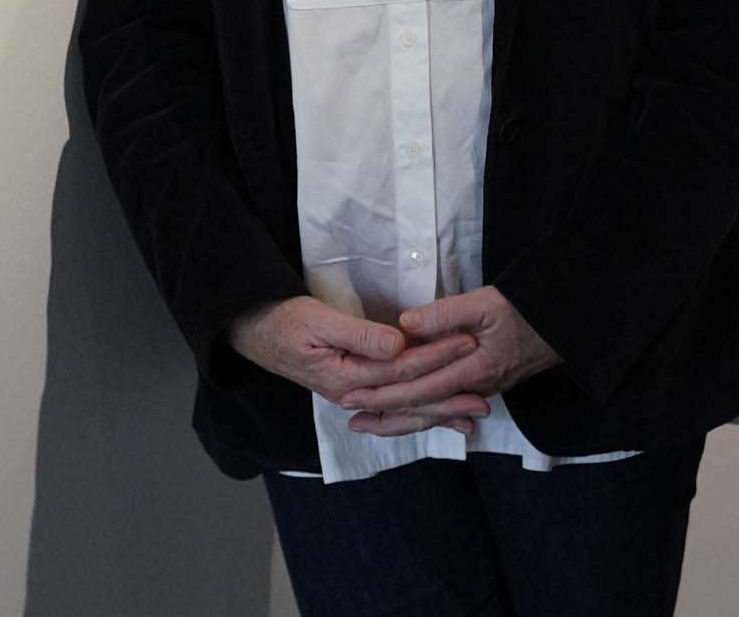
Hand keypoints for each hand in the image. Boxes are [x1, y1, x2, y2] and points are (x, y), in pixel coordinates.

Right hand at [226, 297, 481, 421]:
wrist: (254, 332)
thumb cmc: (284, 320)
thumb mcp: (318, 320)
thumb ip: (359, 334)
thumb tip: (398, 345)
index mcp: (346, 377)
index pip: (401, 369)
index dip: (435, 356)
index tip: (466, 344)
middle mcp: (352, 394)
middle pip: (408, 399)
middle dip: (447, 398)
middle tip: (484, 401)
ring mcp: (353, 395)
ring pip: (402, 408)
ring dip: (439, 411)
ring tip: (472, 415)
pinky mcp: (354, 389)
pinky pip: (392, 406)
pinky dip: (417, 412)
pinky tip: (438, 418)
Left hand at [339, 285, 561, 434]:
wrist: (565, 324)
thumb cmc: (526, 308)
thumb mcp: (486, 303)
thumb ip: (445, 314)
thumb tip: (406, 324)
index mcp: (472, 369)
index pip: (417, 388)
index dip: (382, 393)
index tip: (351, 394)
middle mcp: (474, 388)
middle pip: (421, 408)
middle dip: (383, 413)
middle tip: (349, 417)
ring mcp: (481, 390)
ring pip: (433, 413)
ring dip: (400, 420)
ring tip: (369, 425)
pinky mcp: (484, 386)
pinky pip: (447, 407)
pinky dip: (423, 414)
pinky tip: (410, 418)